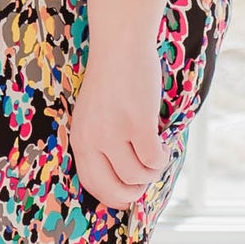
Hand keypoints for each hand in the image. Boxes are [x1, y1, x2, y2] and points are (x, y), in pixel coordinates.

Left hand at [69, 35, 167, 207]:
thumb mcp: (93, 115)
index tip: (129, 197)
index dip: (113, 198)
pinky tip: (164, 145)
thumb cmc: (110, 79)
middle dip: (134, 193)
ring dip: (152, 171)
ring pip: (138, 176)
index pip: (92, 185)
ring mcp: (114, 132)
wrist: (119, 45)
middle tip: (146, 180)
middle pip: (114, 189)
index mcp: (80, 139)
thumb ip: (100, 142)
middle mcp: (93, 140)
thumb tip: (122, 175)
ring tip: (156, 154)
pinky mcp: (137, 123)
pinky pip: (154, 159)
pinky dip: (163, 158)